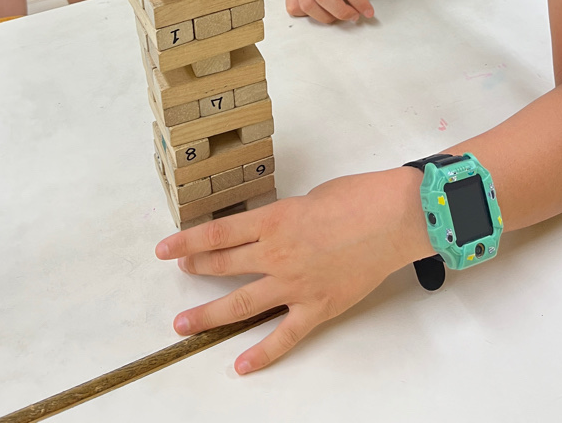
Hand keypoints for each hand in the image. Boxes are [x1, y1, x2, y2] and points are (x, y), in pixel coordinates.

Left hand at [155, 168, 430, 373]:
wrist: (394, 218)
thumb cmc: (357, 197)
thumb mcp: (309, 197)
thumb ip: (285, 217)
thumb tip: (273, 232)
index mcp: (273, 220)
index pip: (218, 234)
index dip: (187, 241)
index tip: (166, 247)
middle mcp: (277, 254)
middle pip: (223, 265)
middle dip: (195, 268)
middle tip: (180, 272)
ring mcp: (295, 285)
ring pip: (241, 304)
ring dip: (209, 315)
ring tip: (183, 324)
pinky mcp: (318, 307)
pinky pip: (284, 336)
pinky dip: (261, 353)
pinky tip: (241, 364)